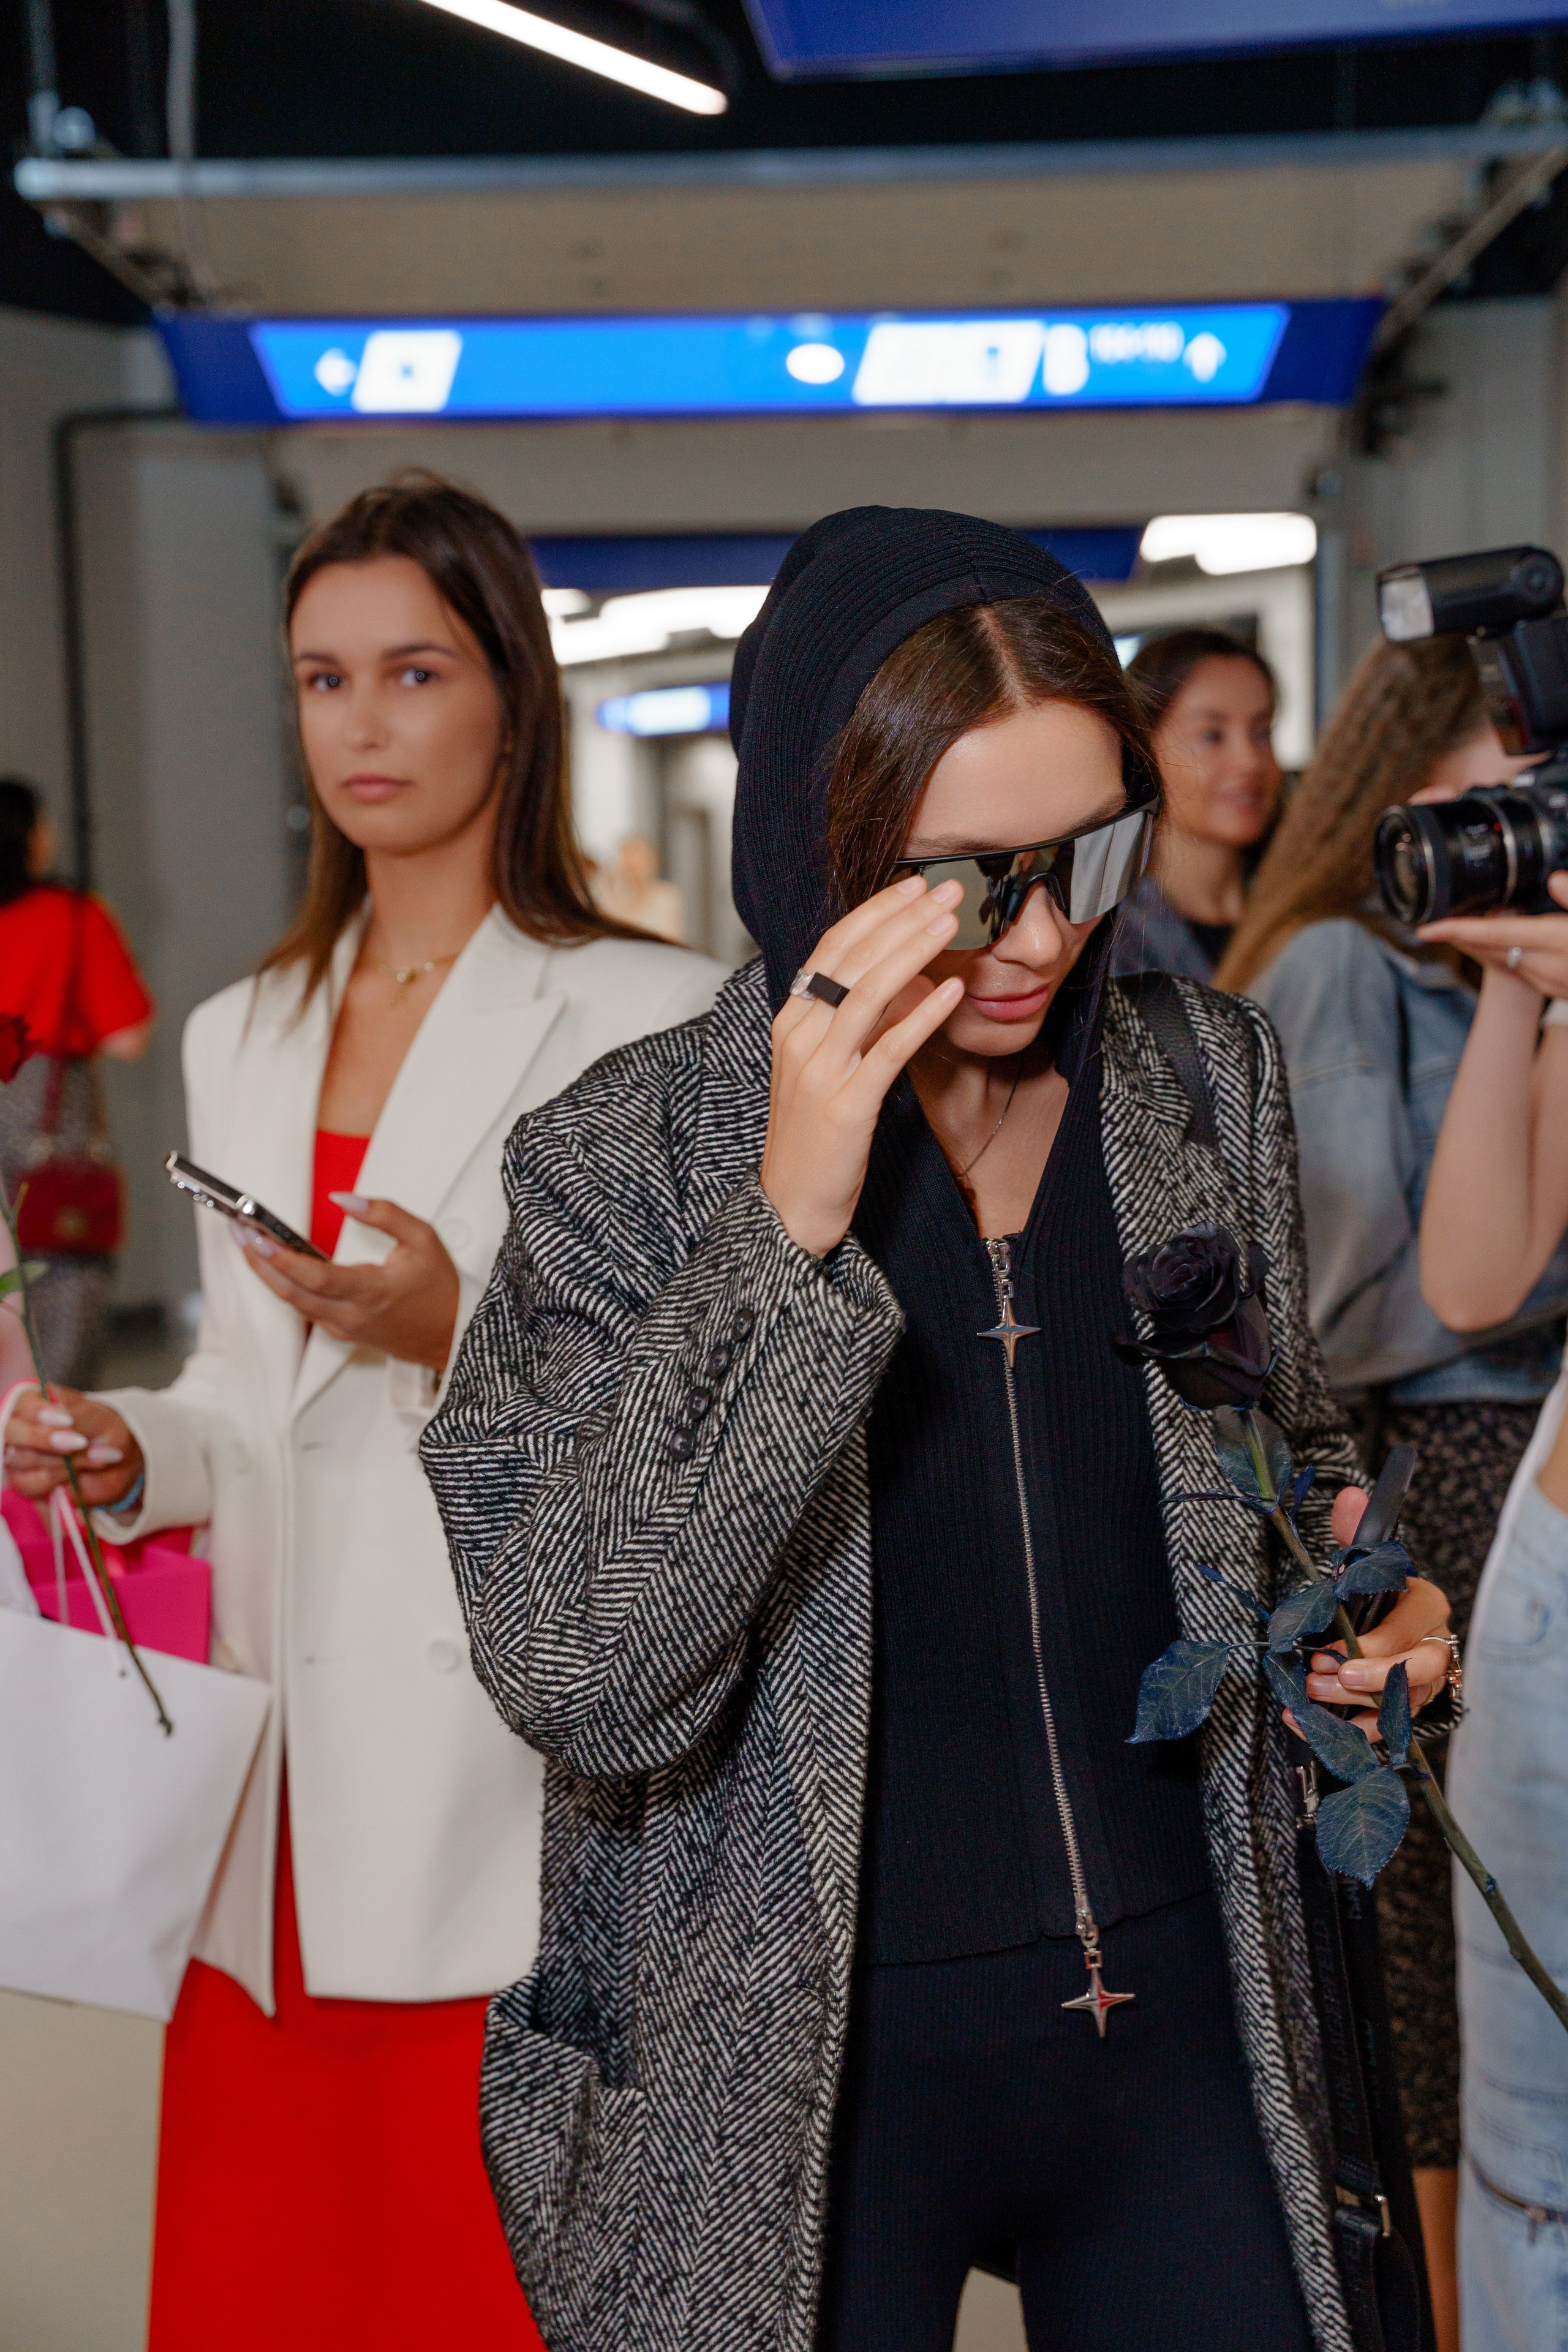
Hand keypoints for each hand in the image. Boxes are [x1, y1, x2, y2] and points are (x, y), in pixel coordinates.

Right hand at [4, 1384, 142, 1508]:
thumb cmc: (102, 1433)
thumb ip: (83, 1420)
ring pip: (20, 1458)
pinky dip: (53, 1480)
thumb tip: (69, 1431)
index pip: (23, 1402)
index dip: (39, 1412)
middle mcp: (21, 1427)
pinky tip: (73, 1475)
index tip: (68, 1421)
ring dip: (57, 1461)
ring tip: (87, 1459)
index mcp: (38, 1402)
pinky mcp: (23, 1480)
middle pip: (11, 1431)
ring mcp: (18, 1455)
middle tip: (77, 1444)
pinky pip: (27, 1484)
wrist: (112, 1462)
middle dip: (43, 1438)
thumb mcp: (102, 1421)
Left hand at [236, 1196, 459, 1371]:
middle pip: (292, 1293)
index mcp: (372, 1291)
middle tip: (240, 1233)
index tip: (258, 1236)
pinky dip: (286, 1286)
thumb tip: (345, 1199)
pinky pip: (306, 1309)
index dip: (281, 1258)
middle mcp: (352, 1315)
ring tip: (249, 1244)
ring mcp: (344, 1327)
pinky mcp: (342, 1332)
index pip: (315, 1278)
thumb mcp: (424, 1239)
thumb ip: (385, 1214)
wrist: (453, 1337)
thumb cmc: (441, 1290)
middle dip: (260, 1263)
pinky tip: (276, 1266)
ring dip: (268, 1275)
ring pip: (294, 1304)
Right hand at [760, 875, 965, 1256]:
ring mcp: (820, 1070)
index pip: (833, 947)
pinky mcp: (846, 1105)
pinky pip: (888, 1051)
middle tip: (945, 888)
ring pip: (867, 993)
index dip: (875, 912)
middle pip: (851, 959)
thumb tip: (904, 978)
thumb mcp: (825, 1067)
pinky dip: (921, 1017)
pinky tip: (951, 993)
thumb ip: (854, 1023)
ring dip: (912, 951)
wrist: (789, 1204)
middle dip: (900, 918)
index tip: (914, 886)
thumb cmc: (814, 1135)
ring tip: (950, 922)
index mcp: (790, 1021)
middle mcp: (799, 1036)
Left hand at [1296, 1486, 1452, 1739]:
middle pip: (1416, 1672)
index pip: (1407, 1629)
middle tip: (1320, 1678)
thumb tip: (1350, 1495)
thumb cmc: (1376, 1592)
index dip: (1371, 1646)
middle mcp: (1435, 1646)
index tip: (1328, 1651)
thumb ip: (1356, 1533)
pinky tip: (1310, 1724)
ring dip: (1354, 1705)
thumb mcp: (1367, 1561)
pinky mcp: (1409, 1710)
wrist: (1389, 1624)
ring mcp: (1426, 1683)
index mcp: (1427, 1605)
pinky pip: (1388, 1728)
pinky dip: (1351, 1731)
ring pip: (1402, 1704)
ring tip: (1310, 1697)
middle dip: (1367, 1679)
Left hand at [1419, 869, 1567, 996]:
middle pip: (1488, 948)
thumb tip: (1554, 879)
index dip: (1457, 930)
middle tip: (1434, 922)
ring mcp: (1548, 981)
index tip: (1426, 930)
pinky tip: (1499, 942)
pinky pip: (1517, 967)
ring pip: (1500, 958)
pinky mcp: (1553, 987)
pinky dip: (1501, 952)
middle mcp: (1545, 966)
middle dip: (1459, 935)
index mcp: (1555, 941)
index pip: (1495, 934)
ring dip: (1478, 943)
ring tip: (1459, 925)